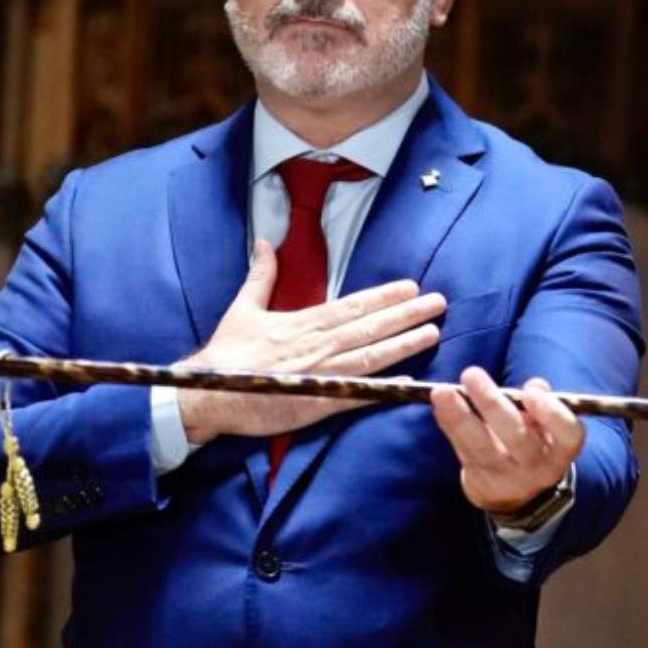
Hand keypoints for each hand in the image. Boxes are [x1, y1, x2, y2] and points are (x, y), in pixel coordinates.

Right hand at [178, 240, 446, 443]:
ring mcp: (319, 375)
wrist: (208, 393)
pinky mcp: (316, 404)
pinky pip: (356, 395)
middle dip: (405, 315)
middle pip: (370, 328)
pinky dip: (382, 388)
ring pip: (370, 358)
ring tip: (431, 333)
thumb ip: (261, 276)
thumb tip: (266, 243)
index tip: (411, 286)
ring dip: (403, 345)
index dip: (383, 297)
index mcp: (303, 323)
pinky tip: (408, 382)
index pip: (352, 306)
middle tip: (439, 303)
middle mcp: (317, 346)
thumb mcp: (243, 308)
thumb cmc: (227, 354)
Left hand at [431, 368, 583, 515]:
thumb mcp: (546, 425)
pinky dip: (449, 425)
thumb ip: (542, 402)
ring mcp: (507, 478)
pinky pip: (463, 450)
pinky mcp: (479, 482)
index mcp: (561, 450)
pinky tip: (439, 404)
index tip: (530, 393)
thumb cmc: (533, 442)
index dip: (551, 414)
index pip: (568, 434)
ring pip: (482, 447)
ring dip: (459, 417)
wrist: (516, 492)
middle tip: (471, 375)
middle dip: (492, 404)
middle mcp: (537, 468)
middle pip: (516, 438)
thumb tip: (536, 385)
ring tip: (442, 392)